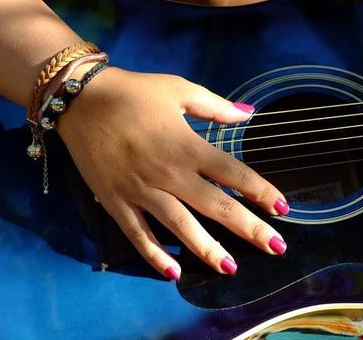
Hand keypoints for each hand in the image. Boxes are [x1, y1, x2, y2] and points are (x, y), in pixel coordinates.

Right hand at [57, 67, 288, 279]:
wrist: (80, 99)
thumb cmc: (134, 93)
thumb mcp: (179, 89)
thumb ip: (216, 106)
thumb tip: (249, 113)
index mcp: (187, 146)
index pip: (233, 173)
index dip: (261, 191)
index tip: (283, 208)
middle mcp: (168, 173)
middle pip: (215, 206)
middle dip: (249, 228)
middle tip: (276, 248)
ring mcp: (141, 191)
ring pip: (179, 226)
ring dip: (207, 249)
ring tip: (231, 267)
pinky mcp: (116, 201)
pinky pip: (137, 233)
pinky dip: (153, 255)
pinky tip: (173, 274)